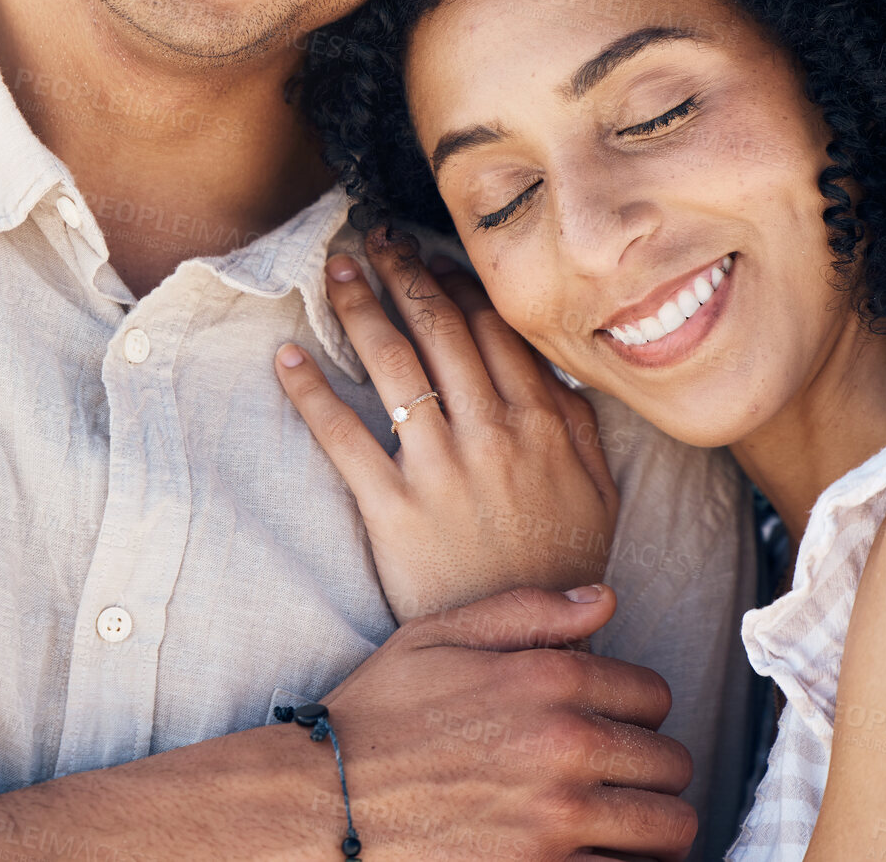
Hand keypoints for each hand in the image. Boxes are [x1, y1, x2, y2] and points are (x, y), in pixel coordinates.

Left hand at [274, 234, 618, 621]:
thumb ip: (579, 422)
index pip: (490, 327)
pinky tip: (288, 358)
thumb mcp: (598, 489)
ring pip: (393, 364)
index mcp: (542, 419)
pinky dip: (312, 393)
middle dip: (402, 273)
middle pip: (438, 328)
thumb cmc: (561, 564)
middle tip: (374, 239)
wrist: (531, 648)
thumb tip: (555, 367)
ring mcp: (440, 467)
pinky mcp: (393, 508)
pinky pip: (344, 437)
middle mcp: (491, 430)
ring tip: (335, 271)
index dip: (455, 284)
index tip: (431, 259)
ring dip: (358, 308)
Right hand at [322, 584, 697, 860]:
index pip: (654, 696)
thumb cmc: (379, 714)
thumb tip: (604, 599)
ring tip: (621, 823)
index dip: (637, 707)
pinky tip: (595, 854)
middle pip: (673, 767)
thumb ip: (530, 610)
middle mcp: (566, 748)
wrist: (323, 803)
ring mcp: (558, 824)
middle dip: (652, 769)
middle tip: (619, 775)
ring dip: (652, 828)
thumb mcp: (442, 634)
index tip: (612, 721)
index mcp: (549, 679)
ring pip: (669, 833)